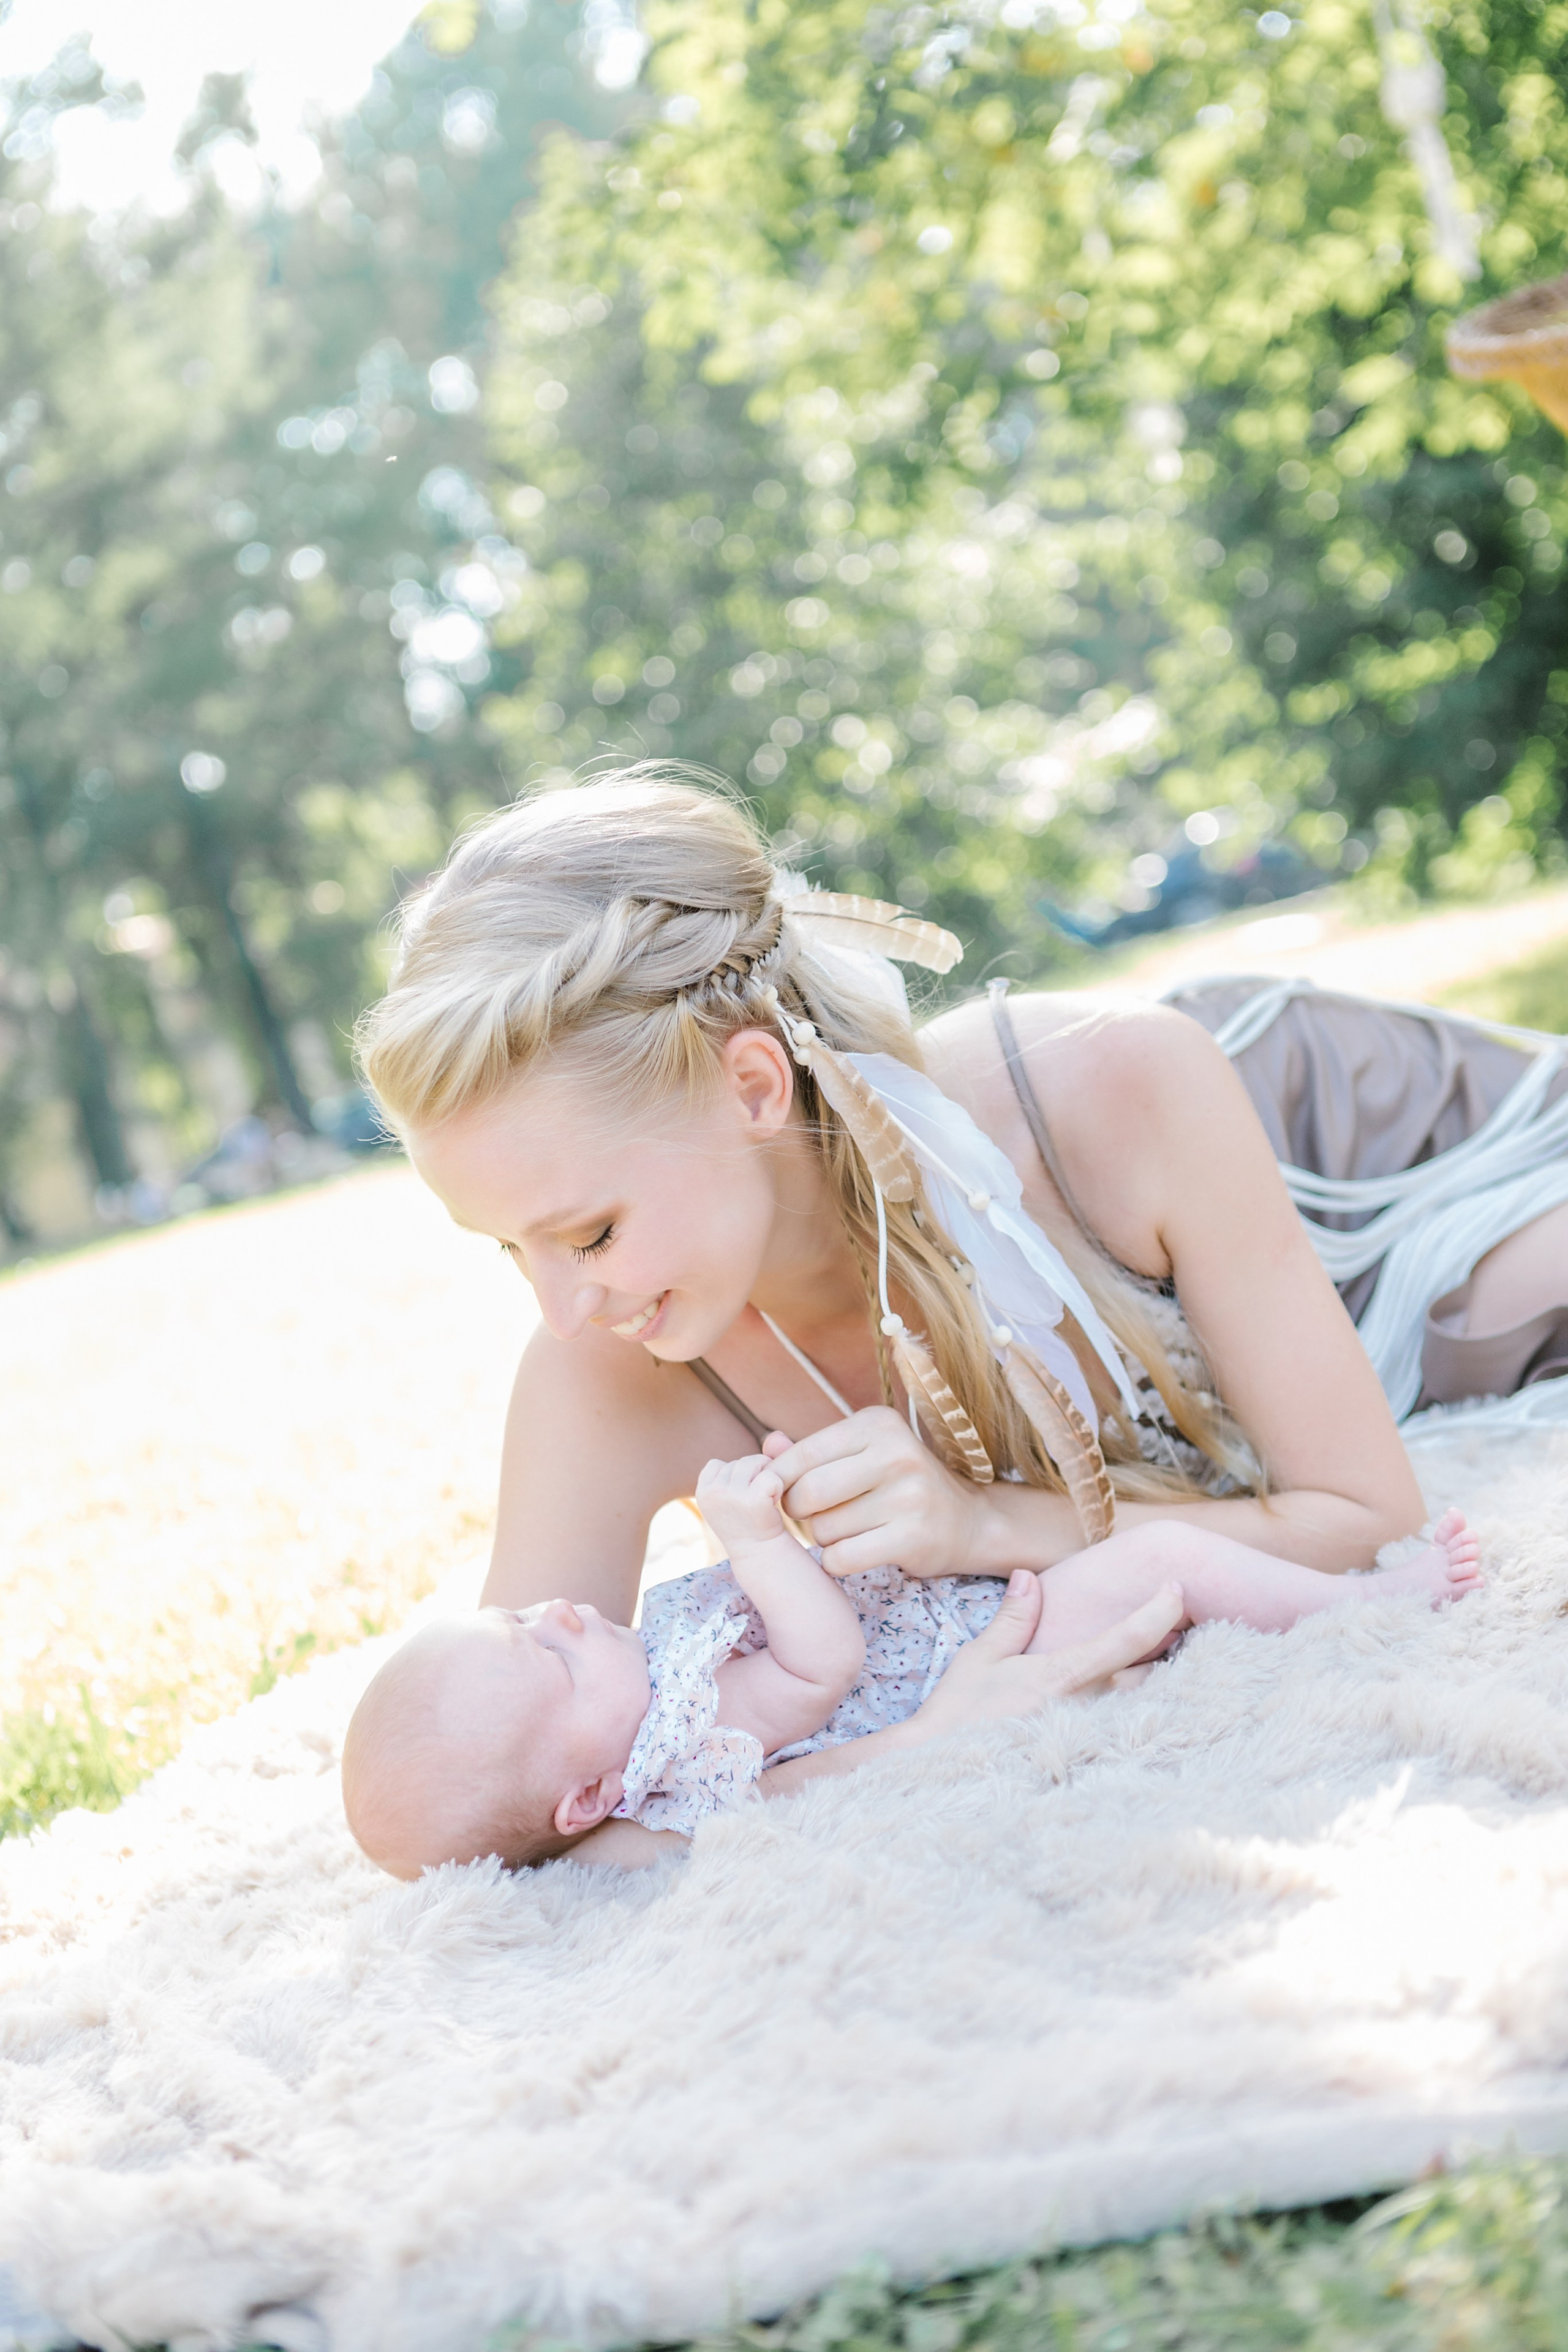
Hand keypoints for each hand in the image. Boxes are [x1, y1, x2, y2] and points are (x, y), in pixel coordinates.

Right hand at [696, 1451, 786, 1551]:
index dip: (736, 1478)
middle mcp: (712, 1492)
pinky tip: (773, 1505)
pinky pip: (771, 1476)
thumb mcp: (738, 1490)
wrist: (761, 1554)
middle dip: (755, 1477)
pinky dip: (777, 1487)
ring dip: (767, 1479)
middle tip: (756, 1504)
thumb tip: (776, 1433)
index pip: (721, 1464)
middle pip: (741, 1461)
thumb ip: (753, 1460)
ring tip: (765, 1502)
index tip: (741, 1500)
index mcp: (702, 1490)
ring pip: (756, 1463)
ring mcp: (731, 1496)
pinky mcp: (752, 1500)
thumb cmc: (750, 1520)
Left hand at [766, 1406, 994, 1578]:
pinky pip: (841, 1558)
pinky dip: (836, 1561)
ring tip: (847, 1530)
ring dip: (823, 1538)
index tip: (784, 1494)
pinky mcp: (913, 1537)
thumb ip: (810, 1452)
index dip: (781, 1481)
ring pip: (823, 1529)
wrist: (967, 1522)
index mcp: (878, 1424)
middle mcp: (897, 1452)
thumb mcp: (860, 1456)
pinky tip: (853, 1553)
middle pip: (808, 1492)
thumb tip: (766, 1444)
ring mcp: (909, 1496)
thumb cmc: (899, 1485)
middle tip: (813, 1516)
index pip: (803, 1454)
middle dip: (799, 1512)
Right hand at [909, 1571, 1185, 1736]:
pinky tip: (1133, 1704)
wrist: (941, 1775)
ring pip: (1143, 1705)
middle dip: (1168, 1649)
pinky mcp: (1087, 1761)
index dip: (1159, 1611)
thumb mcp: (980, 1659)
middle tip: (1178, 1625)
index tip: (1176, 1588)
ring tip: (1163, 1658)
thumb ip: (1013, 1619)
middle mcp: (1087, 1709)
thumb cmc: (958, 1715)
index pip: (1127, 1640)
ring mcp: (1091, 1739)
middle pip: (1151, 1675)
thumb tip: (1029, 1576)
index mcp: (1064, 1676)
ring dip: (1154, 1681)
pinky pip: (1126, 1732)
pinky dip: (1138, 1712)